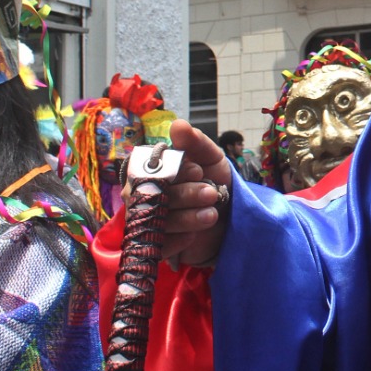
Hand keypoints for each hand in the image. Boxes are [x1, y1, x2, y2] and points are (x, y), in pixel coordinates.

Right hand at [161, 118, 232, 268]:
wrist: (228, 216)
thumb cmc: (213, 182)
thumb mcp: (211, 158)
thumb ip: (195, 142)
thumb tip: (178, 125)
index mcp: (151, 170)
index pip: (154, 170)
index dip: (177, 172)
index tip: (199, 171)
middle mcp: (142, 194)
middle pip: (156, 196)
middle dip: (186, 194)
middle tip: (211, 193)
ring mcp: (147, 220)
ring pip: (159, 221)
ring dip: (188, 217)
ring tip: (212, 213)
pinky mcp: (156, 244)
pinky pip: (158, 245)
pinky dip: (178, 241)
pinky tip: (194, 235)